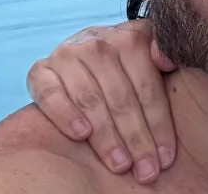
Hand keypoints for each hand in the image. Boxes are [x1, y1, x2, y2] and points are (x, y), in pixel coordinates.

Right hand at [25, 21, 177, 184]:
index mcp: (132, 37)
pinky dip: (66, 114)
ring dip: (107, 137)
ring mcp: (67, 55)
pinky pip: (50, 94)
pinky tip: (82, 135)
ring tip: (121, 164)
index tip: (167, 157)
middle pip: (121, 99)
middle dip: (137, 139)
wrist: (85, 53)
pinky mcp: (40, 71)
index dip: (160, 125)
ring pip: (90, 100)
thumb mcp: (153, 53)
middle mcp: (98, 43)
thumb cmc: (129, 65)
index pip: (148, 88)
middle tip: (146, 171)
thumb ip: (167, 52)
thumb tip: (165, 59)